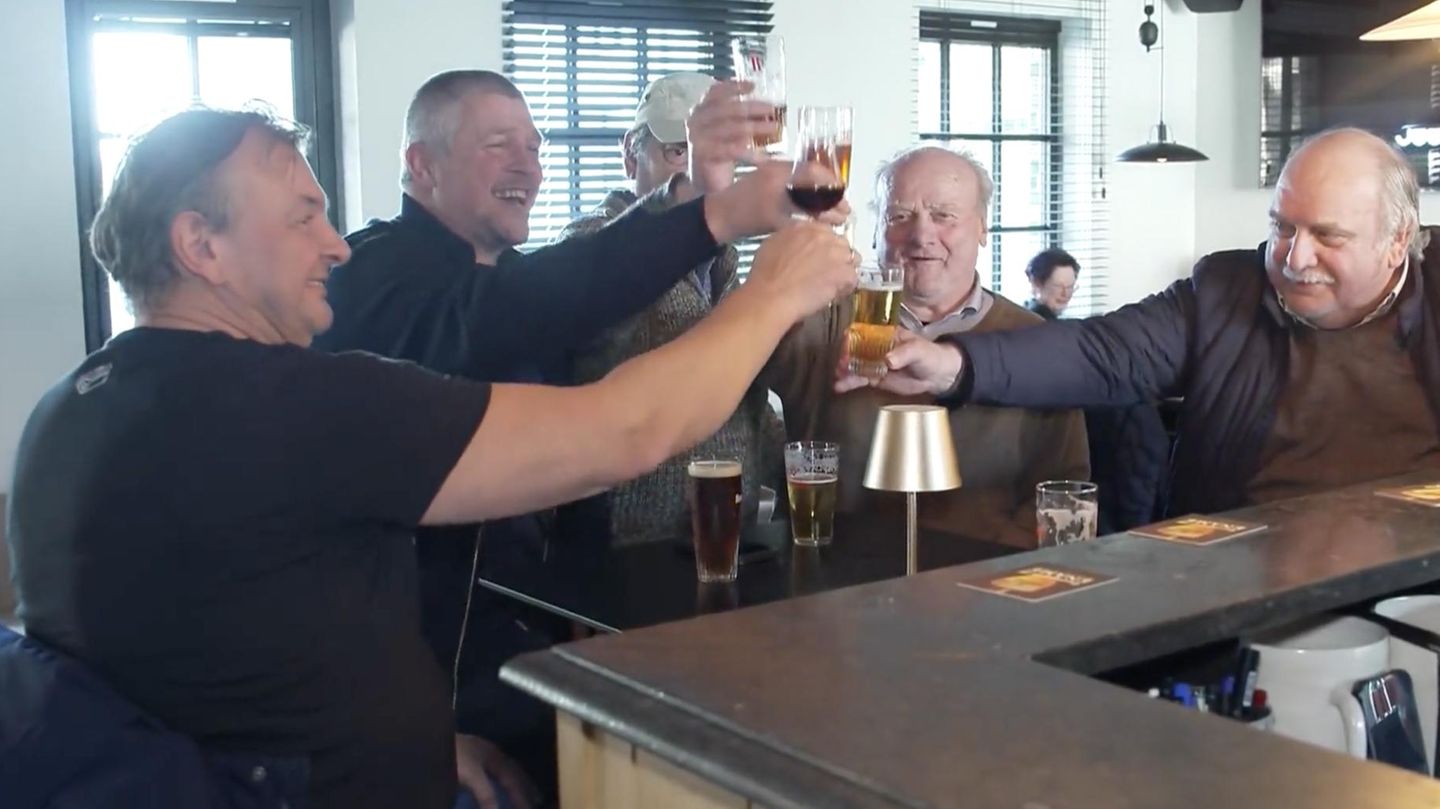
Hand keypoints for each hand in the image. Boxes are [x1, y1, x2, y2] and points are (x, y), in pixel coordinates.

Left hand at [455, 734, 539, 808]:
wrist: (427, 741)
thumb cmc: (452, 755)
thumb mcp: (471, 776)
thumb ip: (486, 794)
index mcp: (495, 755)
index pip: (514, 778)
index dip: (522, 795)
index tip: (530, 808)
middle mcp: (490, 752)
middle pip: (512, 770)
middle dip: (524, 785)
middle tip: (536, 799)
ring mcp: (478, 753)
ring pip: (501, 769)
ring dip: (512, 782)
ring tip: (520, 792)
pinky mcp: (467, 757)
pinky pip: (490, 771)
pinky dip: (497, 780)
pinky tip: (495, 784)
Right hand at [686, 79, 769, 195]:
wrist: (703, 181)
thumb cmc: (718, 152)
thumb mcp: (727, 130)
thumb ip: (739, 118)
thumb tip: (768, 110)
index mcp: (701, 110)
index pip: (716, 92)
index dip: (734, 86)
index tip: (753, 86)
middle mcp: (697, 121)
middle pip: (728, 108)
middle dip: (753, 107)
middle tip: (772, 110)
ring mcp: (698, 138)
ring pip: (732, 128)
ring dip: (756, 127)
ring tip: (773, 128)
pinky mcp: (704, 155)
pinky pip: (732, 150)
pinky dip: (750, 153)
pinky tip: (764, 156)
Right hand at [703, 161, 851, 244]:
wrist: (720, 214)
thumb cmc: (744, 195)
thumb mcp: (766, 175)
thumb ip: (791, 176)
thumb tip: (822, 185)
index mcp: (777, 167)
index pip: (812, 169)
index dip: (830, 180)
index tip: (840, 189)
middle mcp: (776, 180)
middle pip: (814, 187)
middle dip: (833, 199)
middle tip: (846, 209)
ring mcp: (773, 200)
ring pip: (809, 206)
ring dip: (827, 214)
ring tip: (838, 221)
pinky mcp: (770, 220)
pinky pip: (798, 224)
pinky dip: (811, 228)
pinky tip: (819, 232)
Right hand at [745, 222, 858, 321]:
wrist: (771, 294)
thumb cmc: (764, 274)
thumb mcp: (772, 244)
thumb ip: (791, 239)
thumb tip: (797, 244)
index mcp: (806, 226)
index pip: (825, 232)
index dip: (823, 247)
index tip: (818, 258)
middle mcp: (824, 236)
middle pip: (841, 244)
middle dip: (836, 257)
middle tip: (826, 272)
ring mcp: (836, 253)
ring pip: (851, 260)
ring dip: (843, 271)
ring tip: (831, 285)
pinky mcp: (844, 273)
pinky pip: (853, 279)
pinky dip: (845, 287)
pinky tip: (833, 295)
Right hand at [834, 329, 964, 395]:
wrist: (937, 376)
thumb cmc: (929, 355)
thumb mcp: (919, 350)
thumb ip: (904, 353)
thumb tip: (888, 359)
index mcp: (885, 334)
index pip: (864, 331)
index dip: (853, 336)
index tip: (846, 344)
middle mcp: (876, 346)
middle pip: (855, 348)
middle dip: (846, 355)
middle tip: (842, 364)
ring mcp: (874, 362)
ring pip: (855, 364)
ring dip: (845, 370)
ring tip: (838, 377)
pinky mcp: (874, 377)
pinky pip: (859, 378)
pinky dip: (849, 382)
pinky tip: (839, 387)